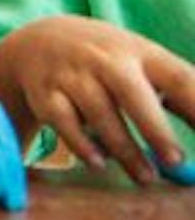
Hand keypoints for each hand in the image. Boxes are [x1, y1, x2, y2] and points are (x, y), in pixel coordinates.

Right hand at [0, 16, 194, 183]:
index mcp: (142, 53)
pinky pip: (63, 120)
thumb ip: (180, 95)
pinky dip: (81, 144)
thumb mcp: (145, 65)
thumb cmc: (110, 62)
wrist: (39, 40)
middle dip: (155, 129)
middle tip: (176, 162)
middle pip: (132, 93)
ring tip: (146, 178)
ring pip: (99, 112)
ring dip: (124, 149)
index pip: (178, 78)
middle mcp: (105, 59)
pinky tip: (99, 163)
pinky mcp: (44, 92)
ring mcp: (71, 74)